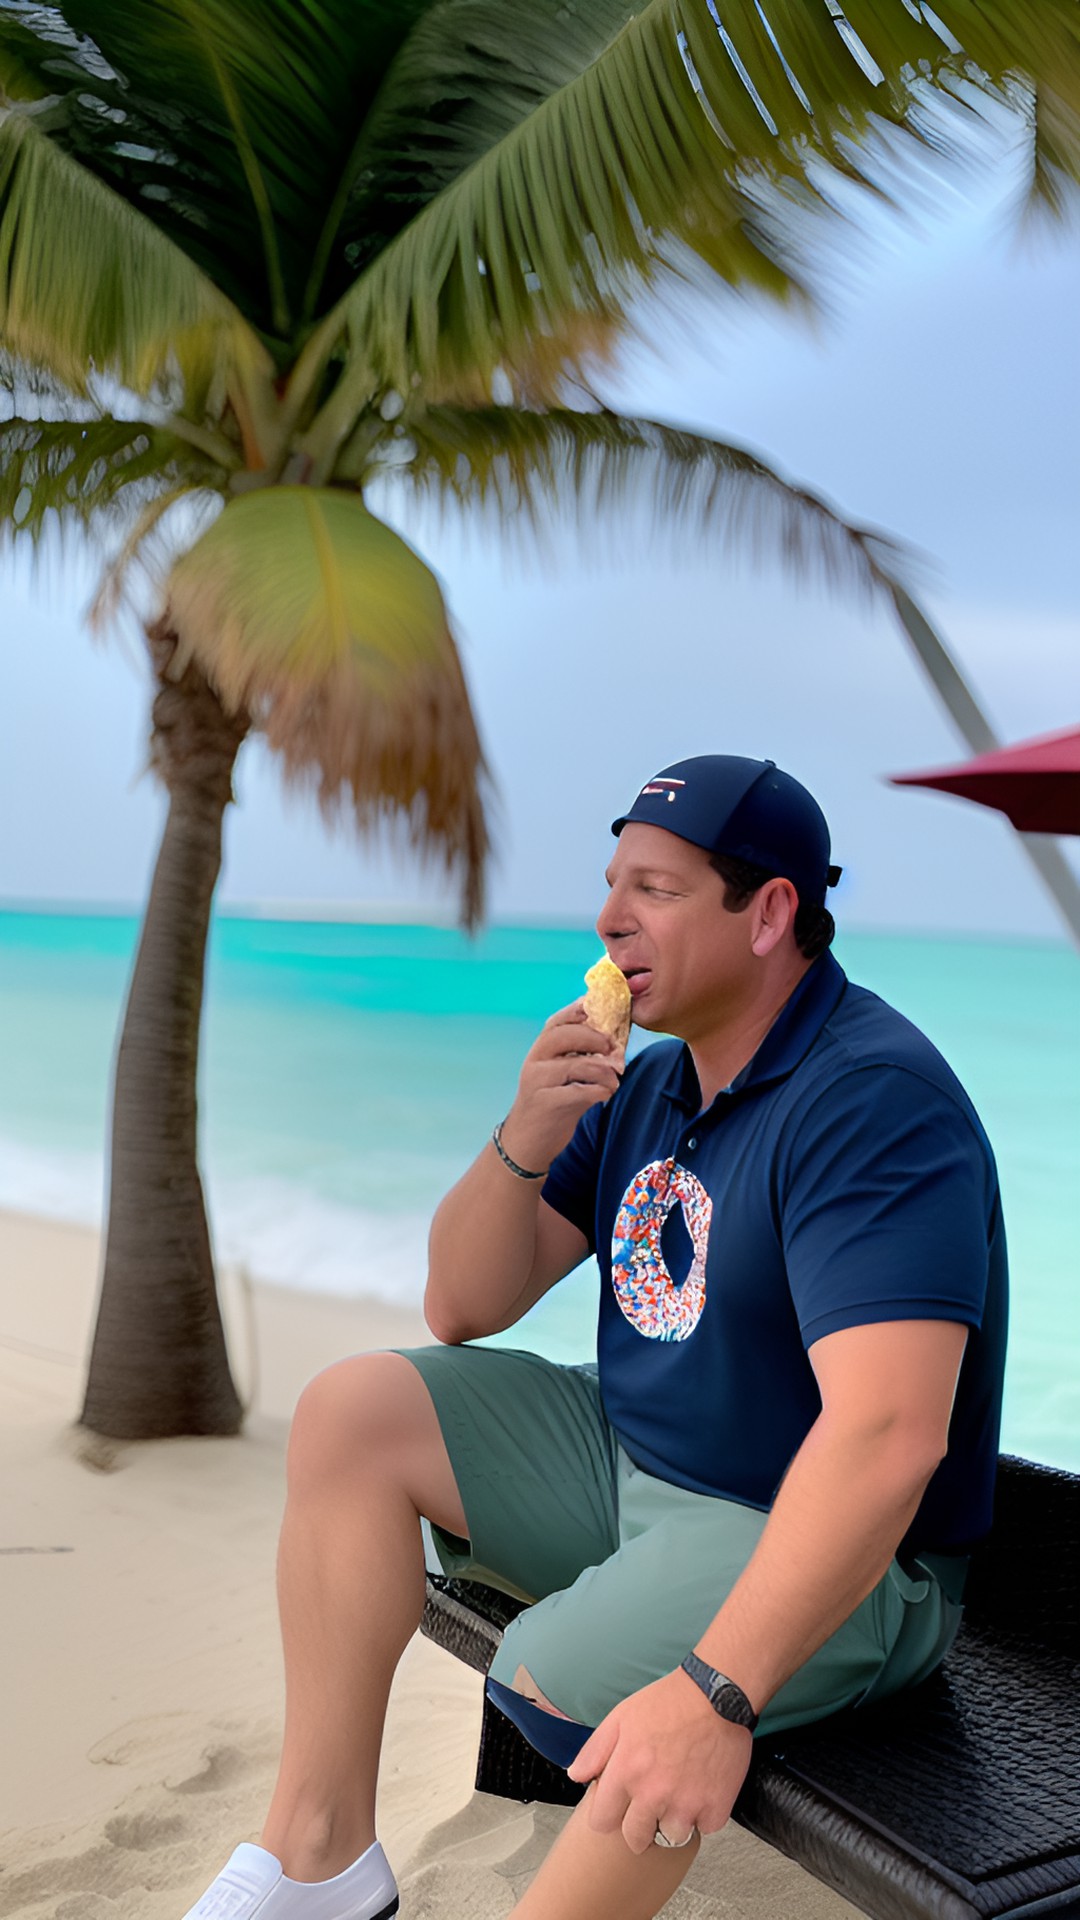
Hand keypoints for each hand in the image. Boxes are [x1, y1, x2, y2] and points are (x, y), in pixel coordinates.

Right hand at [501, 1001, 624, 1172]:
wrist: (528, 1141)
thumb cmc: (550, 1102)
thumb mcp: (558, 1074)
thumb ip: (576, 1054)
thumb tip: (610, 1035)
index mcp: (539, 1051)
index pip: (556, 1022)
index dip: (577, 1012)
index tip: (601, 1012)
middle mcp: (535, 1062)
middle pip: (564, 1036)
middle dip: (594, 1038)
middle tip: (614, 1047)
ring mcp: (538, 1082)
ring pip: (576, 1064)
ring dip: (603, 1070)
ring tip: (614, 1079)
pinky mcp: (547, 1104)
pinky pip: (579, 1091)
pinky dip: (599, 1091)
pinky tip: (605, 1095)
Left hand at [567, 1669, 752, 1854]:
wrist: (717, 1694)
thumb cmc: (669, 1701)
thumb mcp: (621, 1717)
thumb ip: (594, 1751)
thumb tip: (576, 1775)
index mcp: (626, 1773)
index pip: (602, 1822)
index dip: (608, 1814)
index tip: (617, 1806)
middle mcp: (654, 1794)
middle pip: (636, 1838)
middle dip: (638, 1825)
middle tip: (649, 1803)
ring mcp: (686, 1804)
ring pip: (671, 1836)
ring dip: (673, 1821)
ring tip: (677, 1794)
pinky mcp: (716, 1807)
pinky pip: (704, 1827)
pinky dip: (703, 1814)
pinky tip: (700, 1790)